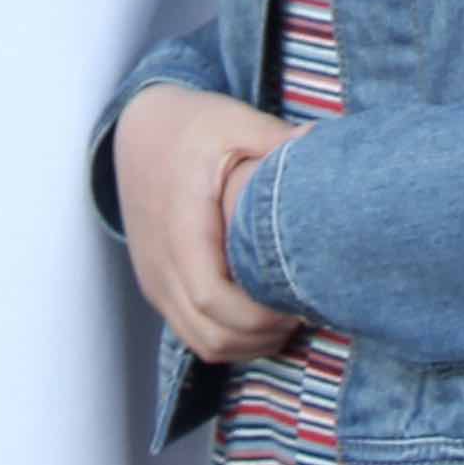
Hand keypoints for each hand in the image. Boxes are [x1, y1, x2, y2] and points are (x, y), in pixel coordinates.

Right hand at [112, 85, 303, 365]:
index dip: (259, 317)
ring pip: (201, 342)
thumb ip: (277, 140)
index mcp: (179, 226)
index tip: (299, 304)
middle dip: (261, 337)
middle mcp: (160, 262)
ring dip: (246, 343)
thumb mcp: (234, 121)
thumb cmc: (189, 126)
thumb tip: (325, 143)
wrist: (138, 129)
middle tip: (303, 314)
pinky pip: (191, 332)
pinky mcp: (158, 285)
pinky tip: (259, 317)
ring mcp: (155, 278)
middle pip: (210, 333)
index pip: (212, 299)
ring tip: (286, 319)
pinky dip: (227, 338)